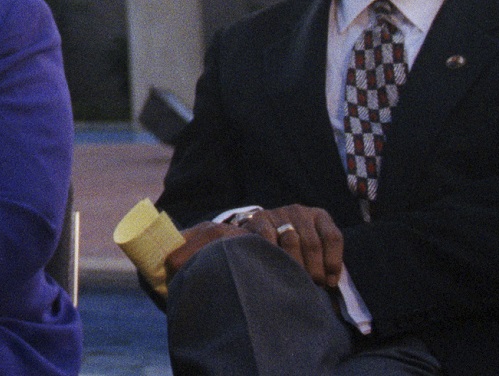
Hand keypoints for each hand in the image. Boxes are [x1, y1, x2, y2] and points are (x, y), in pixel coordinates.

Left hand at [170, 205, 344, 288]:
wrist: (274, 232)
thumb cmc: (241, 252)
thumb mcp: (215, 248)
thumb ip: (192, 253)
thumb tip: (164, 264)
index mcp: (250, 221)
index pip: (261, 237)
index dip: (271, 257)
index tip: (275, 274)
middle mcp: (274, 212)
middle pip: (290, 242)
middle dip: (296, 269)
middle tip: (298, 287)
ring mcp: (297, 211)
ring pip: (312, 242)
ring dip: (315, 269)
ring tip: (313, 286)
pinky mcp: (320, 215)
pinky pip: (332, 236)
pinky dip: (334, 259)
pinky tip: (331, 278)